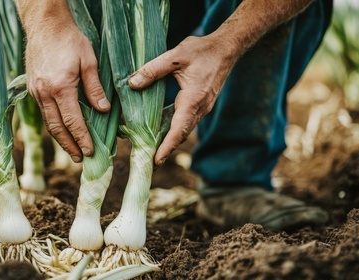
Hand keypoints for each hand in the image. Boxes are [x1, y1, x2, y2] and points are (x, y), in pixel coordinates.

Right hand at [24, 21, 109, 162]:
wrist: (45, 25)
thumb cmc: (70, 40)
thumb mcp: (88, 61)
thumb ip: (95, 88)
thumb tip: (102, 110)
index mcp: (60, 87)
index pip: (72, 122)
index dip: (82, 139)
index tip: (90, 152)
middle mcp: (44, 93)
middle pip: (56, 128)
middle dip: (69, 146)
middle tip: (80, 159)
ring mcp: (35, 91)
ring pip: (47, 122)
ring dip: (59, 138)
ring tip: (71, 150)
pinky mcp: (32, 87)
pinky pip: (43, 112)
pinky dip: (52, 124)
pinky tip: (61, 130)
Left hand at [128, 35, 236, 165]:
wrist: (226, 49)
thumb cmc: (202, 50)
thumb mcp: (176, 56)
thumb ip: (153, 69)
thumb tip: (132, 83)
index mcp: (194, 99)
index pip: (179, 128)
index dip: (167, 146)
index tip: (156, 161)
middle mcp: (200, 108)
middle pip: (181, 135)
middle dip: (166, 150)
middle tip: (149, 164)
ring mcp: (202, 108)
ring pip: (184, 130)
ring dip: (170, 142)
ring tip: (153, 154)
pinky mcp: (201, 105)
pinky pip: (186, 122)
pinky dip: (175, 131)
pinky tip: (162, 133)